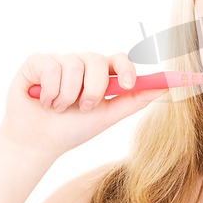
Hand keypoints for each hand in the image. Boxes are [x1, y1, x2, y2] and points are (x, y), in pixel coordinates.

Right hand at [0, 52, 165, 157]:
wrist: (38, 143)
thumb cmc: (74, 128)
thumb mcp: (108, 116)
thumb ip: (135, 101)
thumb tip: (165, 87)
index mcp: (101, 74)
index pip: (119, 59)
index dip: (126, 68)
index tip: (130, 84)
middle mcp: (82, 63)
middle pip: (97, 60)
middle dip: (93, 88)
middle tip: (84, 107)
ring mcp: (60, 60)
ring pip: (73, 65)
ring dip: (68, 95)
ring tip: (59, 108)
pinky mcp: (37, 62)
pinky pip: (51, 67)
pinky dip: (49, 91)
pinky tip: (43, 101)